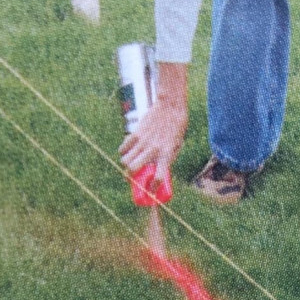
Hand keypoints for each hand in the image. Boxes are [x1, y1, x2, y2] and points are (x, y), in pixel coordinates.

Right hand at [118, 62, 188, 182]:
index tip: (150, 191)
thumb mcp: (176, 145)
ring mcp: (143, 142)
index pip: (158, 177)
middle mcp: (153, 150)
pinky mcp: (136, 133)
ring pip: (125, 160)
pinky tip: (127, 150)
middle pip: (132, 170)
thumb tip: (155, 171)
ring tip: (130, 162)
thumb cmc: (176, 127)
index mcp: (166, 155)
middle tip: (132, 177)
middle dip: (130, 176)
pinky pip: (123, 148)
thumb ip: (166, 158)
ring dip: (126, 164)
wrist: (171, 107)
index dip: (152, 188)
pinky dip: (123, 151)